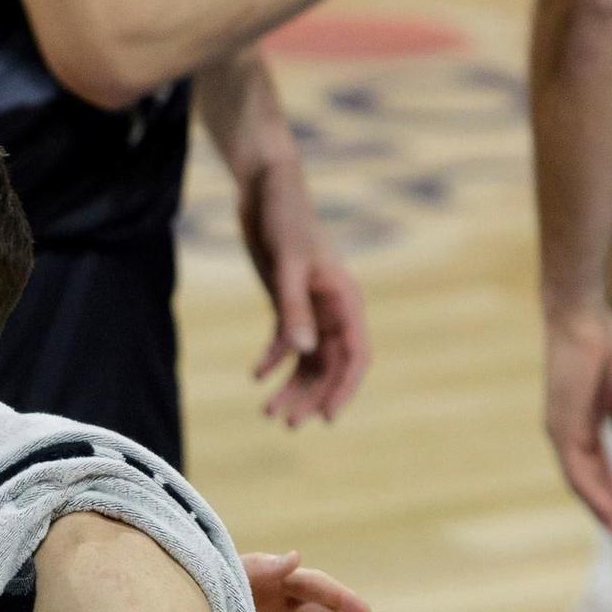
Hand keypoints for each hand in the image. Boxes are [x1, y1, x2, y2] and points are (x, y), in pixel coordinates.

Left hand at [241, 161, 370, 425]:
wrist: (266, 187)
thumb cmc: (284, 218)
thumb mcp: (286, 265)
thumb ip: (293, 308)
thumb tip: (303, 352)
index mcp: (345, 299)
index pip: (355, 355)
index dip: (344, 388)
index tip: (327, 418)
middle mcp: (333, 307)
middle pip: (330, 364)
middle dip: (311, 395)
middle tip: (286, 423)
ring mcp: (310, 305)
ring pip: (308, 358)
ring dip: (291, 386)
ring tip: (268, 413)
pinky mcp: (287, 300)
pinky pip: (286, 341)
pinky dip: (273, 360)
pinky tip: (255, 376)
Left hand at [543, 304, 611, 542]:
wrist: (584, 319)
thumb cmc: (603, 350)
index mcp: (578, 429)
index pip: (595, 473)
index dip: (611, 497)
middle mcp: (565, 435)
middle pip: (585, 484)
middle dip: (606, 513)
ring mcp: (561, 431)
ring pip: (581, 482)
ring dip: (602, 509)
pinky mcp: (564, 423)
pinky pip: (579, 466)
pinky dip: (594, 490)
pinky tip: (609, 508)